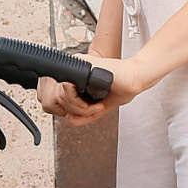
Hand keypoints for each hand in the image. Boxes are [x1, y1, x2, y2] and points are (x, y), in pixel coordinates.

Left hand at [36, 52, 152, 123]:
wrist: (137, 78)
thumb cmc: (122, 86)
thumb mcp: (99, 105)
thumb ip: (84, 113)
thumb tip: (71, 121)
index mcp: (74, 76)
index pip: (50, 95)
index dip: (63, 108)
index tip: (81, 111)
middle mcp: (73, 69)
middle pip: (53, 98)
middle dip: (72, 111)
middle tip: (91, 110)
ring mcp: (75, 66)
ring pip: (60, 96)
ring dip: (80, 108)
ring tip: (97, 106)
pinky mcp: (81, 66)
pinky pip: (67, 89)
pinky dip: (81, 103)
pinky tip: (98, 103)